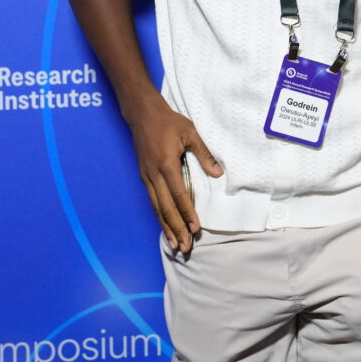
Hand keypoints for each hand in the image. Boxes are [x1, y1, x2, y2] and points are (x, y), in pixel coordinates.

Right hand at [129, 100, 222, 252]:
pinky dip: (159, 216)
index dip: (187, 213)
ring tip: (175, 244)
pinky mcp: (144, 176)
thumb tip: (218, 174)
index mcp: (166, 164)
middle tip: (185, 247)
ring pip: (156, 208)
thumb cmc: (168, 121)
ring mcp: (146, 176)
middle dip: (176, 229)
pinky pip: (152, 201)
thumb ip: (203, 154)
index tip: (195, 229)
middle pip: (165, 208)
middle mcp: (153, 174)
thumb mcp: (190, 132)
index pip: (179, 195)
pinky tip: (165, 226)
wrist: (142, 114)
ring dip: (166, 227)